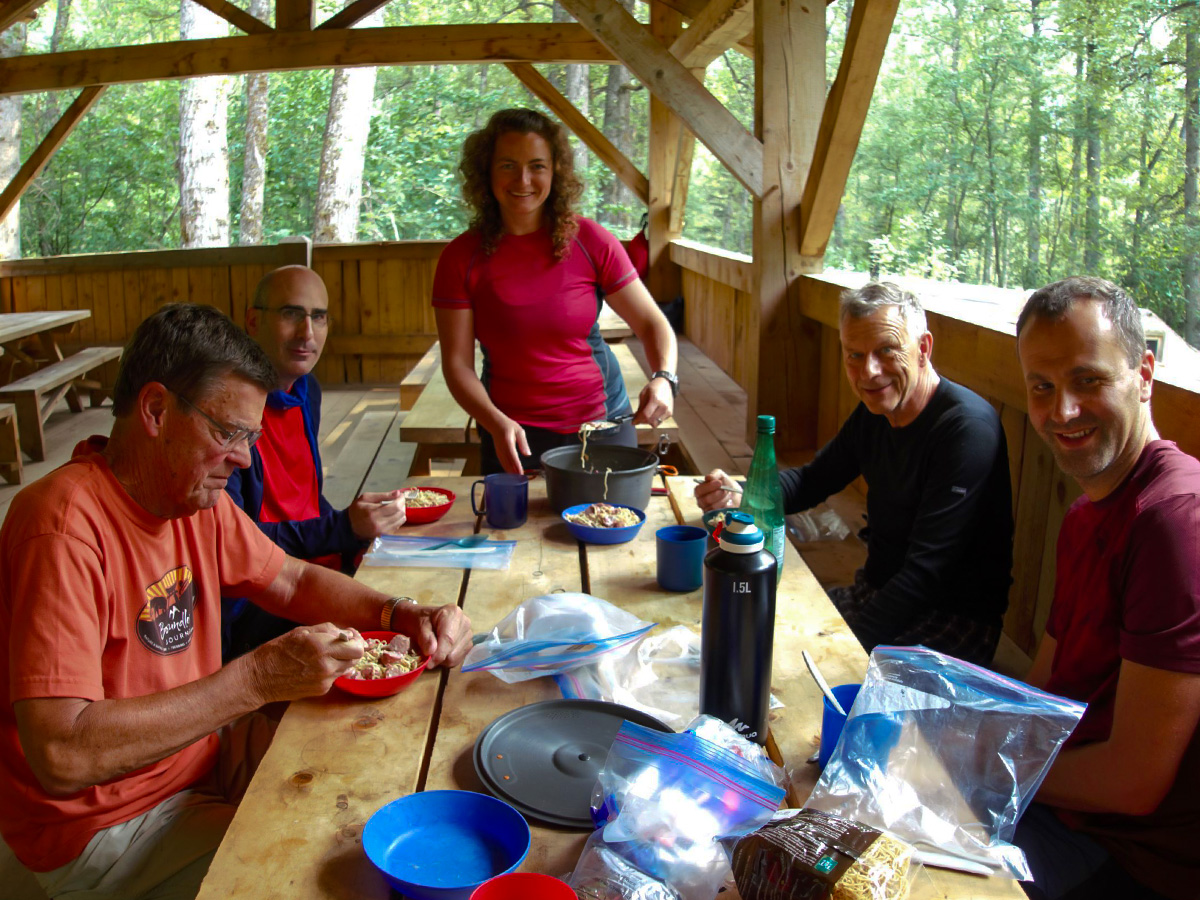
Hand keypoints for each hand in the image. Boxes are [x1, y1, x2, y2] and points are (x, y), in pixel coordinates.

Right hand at [247, 623, 365, 702]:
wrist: (260, 678)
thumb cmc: (278, 650)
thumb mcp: (302, 631)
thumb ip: (328, 630)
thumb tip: (348, 633)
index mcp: (321, 646)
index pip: (356, 647)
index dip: (358, 641)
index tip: (352, 637)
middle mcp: (326, 665)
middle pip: (356, 658)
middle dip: (353, 650)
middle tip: (344, 646)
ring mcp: (324, 680)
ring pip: (347, 667)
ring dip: (343, 660)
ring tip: (326, 656)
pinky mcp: (321, 690)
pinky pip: (335, 677)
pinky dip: (332, 670)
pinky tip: (316, 667)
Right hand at [348, 489, 407, 538]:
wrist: (350, 526)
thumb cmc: (357, 510)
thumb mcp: (366, 498)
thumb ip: (382, 495)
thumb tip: (397, 493)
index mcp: (373, 512)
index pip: (395, 506)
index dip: (401, 499)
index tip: (400, 495)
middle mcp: (379, 523)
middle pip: (400, 513)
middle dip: (402, 505)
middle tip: (399, 500)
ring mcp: (382, 531)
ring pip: (401, 520)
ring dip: (402, 512)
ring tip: (396, 507)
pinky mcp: (384, 535)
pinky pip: (398, 526)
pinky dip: (398, 519)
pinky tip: (393, 515)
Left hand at [395, 602, 472, 667]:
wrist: (425, 619)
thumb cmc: (421, 620)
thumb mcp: (419, 626)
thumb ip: (425, 638)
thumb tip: (431, 651)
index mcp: (453, 614)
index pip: (449, 639)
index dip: (439, 654)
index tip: (428, 663)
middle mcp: (465, 623)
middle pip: (453, 650)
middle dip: (438, 656)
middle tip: (427, 654)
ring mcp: (468, 634)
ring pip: (455, 657)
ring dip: (442, 659)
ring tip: (433, 650)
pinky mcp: (468, 644)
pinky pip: (457, 660)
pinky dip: (446, 660)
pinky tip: (440, 651)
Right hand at [487, 414, 530, 474]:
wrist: (496, 423)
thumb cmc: (509, 426)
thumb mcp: (519, 431)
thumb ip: (523, 443)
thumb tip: (528, 454)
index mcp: (508, 442)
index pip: (513, 456)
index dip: (517, 466)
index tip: (521, 473)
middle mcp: (502, 448)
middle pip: (508, 462)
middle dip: (514, 472)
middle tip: (521, 480)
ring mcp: (499, 451)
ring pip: (504, 464)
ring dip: (510, 472)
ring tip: (516, 480)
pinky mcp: (498, 452)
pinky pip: (502, 462)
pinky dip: (506, 468)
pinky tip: (510, 473)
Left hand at [632, 378, 673, 427]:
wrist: (666, 384)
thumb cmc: (653, 387)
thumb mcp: (643, 394)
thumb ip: (640, 407)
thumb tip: (636, 417)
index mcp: (656, 400)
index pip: (646, 415)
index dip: (638, 420)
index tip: (633, 422)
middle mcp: (663, 406)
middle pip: (650, 421)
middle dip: (642, 421)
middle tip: (638, 419)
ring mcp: (668, 410)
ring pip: (656, 423)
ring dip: (649, 422)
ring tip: (645, 416)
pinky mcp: (670, 413)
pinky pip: (660, 421)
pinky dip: (655, 419)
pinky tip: (652, 414)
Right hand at [694, 469, 741, 511]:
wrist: (738, 496)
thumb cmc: (727, 485)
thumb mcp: (722, 477)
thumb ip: (715, 475)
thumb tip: (708, 477)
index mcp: (701, 491)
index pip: (698, 491)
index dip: (708, 487)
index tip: (719, 483)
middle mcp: (702, 502)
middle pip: (704, 500)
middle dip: (716, 495)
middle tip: (725, 491)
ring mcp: (707, 511)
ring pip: (711, 507)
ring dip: (722, 500)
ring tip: (728, 496)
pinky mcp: (714, 518)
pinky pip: (717, 514)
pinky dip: (725, 507)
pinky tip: (729, 504)